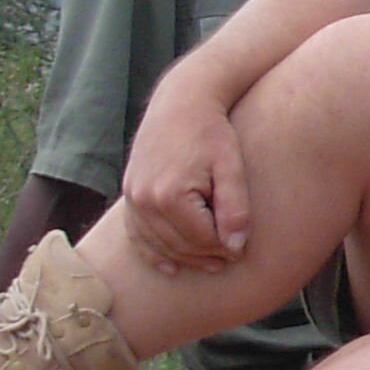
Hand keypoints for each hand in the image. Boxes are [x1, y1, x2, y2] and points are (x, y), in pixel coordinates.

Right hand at [122, 63, 253, 273]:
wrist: (181, 101)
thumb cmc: (212, 131)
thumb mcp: (231, 167)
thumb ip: (235, 208)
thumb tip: (236, 247)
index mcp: (170, 195)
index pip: (201, 239)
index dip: (224, 249)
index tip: (241, 251)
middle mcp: (144, 199)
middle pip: (178, 246)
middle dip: (205, 256)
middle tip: (228, 261)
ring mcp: (132, 197)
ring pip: (157, 244)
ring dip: (183, 259)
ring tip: (210, 263)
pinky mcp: (129, 193)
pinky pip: (137, 234)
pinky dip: (152, 252)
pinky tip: (168, 267)